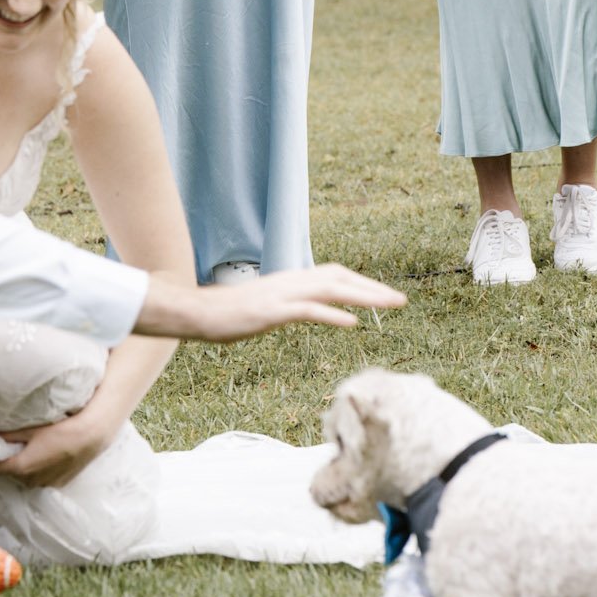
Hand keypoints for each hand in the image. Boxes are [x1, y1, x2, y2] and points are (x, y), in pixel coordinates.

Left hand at [0, 407, 114, 488]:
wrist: (89, 438)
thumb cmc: (60, 431)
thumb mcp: (32, 430)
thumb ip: (10, 435)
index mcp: (21, 467)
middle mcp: (31, 481)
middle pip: (12, 473)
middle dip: (10, 461)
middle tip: (14, 446)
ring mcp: (45, 484)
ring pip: (27, 478)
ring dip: (26, 468)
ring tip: (33, 451)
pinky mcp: (58, 484)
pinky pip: (42, 479)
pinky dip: (40, 471)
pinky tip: (47, 458)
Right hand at [142, 264, 405, 341]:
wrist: (196, 312)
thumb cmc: (225, 313)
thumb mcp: (262, 306)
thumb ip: (284, 305)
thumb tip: (299, 309)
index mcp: (288, 281)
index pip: (332, 274)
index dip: (359, 282)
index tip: (382, 294)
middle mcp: (289, 282)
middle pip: (339, 277)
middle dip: (372, 288)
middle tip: (401, 300)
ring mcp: (281, 296)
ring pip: (331, 289)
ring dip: (364, 296)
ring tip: (390, 305)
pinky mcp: (271, 312)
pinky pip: (307, 311)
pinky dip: (332, 314)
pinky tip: (352, 322)